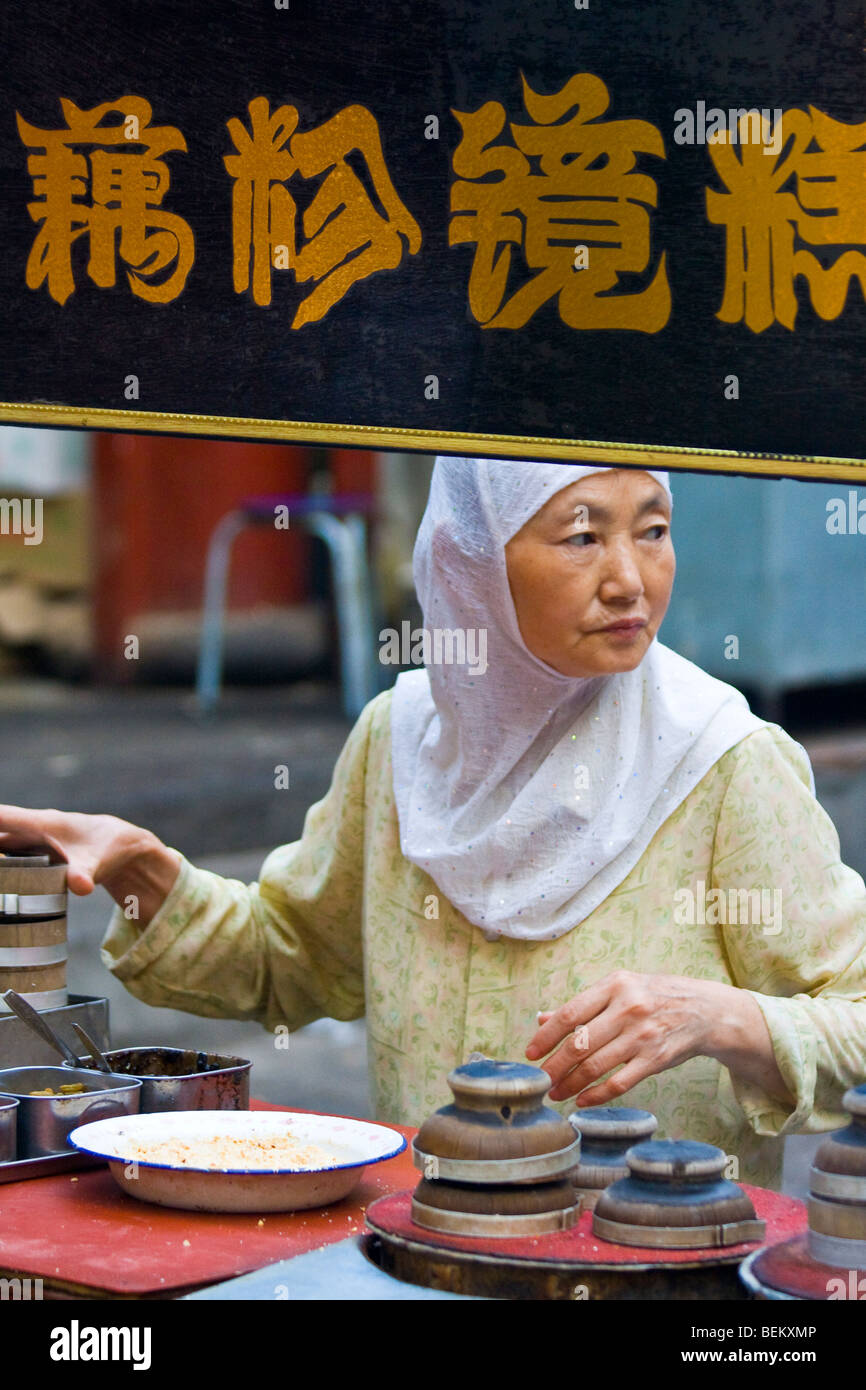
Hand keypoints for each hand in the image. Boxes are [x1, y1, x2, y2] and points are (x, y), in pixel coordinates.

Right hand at [0, 804, 179, 922]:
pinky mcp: (37, 852)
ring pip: (0, 844)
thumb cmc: (110, 848)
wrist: (126, 847)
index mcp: (40, 823)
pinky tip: (4, 884)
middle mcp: (32, 828)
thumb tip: (81, 887)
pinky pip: (8, 855)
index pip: (0, 817)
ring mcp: (33, 840)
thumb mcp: (97, 863)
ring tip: (0, 886)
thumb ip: (86, 873)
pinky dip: (0, 863)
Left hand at [525, 969, 783, 1105]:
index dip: (547, 1036)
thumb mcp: (620, 989)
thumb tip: (542, 1019)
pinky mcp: (654, 1059)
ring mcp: (642, 1035)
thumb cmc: (653, 996)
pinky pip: (618, 1082)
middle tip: (540, 1080)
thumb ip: (583, 1005)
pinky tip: (582, 1100)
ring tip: (556, 1093)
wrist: (703, 1010)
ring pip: (596, 1066)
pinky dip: (596, 1095)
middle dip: (554, 1066)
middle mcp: (628, 1008)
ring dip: (571, 1084)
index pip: (570, 1013)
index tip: (530, 1053)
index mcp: (615, 985)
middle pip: (579, 1043)